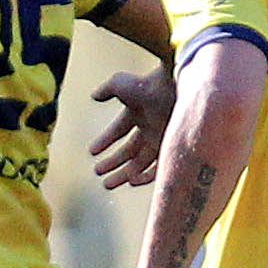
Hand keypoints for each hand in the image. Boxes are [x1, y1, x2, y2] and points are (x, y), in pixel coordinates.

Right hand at [89, 66, 175, 190]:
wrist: (176, 89)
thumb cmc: (149, 84)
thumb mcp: (121, 84)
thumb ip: (107, 90)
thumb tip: (94, 96)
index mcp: (138, 112)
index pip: (119, 131)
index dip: (105, 141)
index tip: (92, 152)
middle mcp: (150, 128)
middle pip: (129, 150)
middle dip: (112, 162)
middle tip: (98, 172)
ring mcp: (161, 139)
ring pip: (140, 163)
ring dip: (124, 174)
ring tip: (108, 183)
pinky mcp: (172, 149)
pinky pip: (158, 169)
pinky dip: (145, 177)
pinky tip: (131, 181)